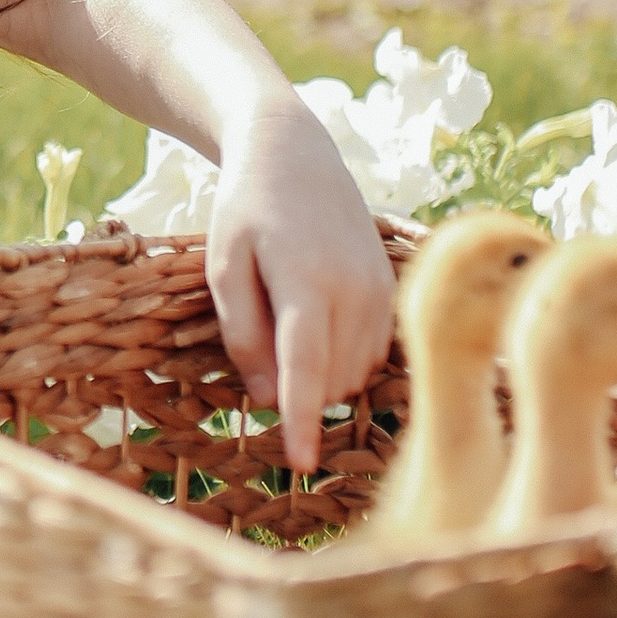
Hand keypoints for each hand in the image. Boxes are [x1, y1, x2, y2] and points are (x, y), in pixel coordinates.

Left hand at [203, 93, 398, 473]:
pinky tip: (316, 322)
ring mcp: (381, 289)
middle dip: (295, 390)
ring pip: (353, 373)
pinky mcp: (392, 290)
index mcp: (305, 280)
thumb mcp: (223, 265)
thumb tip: (268, 397)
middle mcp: (354, 288)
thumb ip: (243, 334)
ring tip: (286, 318)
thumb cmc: (247, 210)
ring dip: (318, 376)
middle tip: (260, 340)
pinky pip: (371, 353)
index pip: (305, 367)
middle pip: (329, 379)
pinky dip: (341, 358)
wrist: (295, 154)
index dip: (300, 420)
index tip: (299, 464)